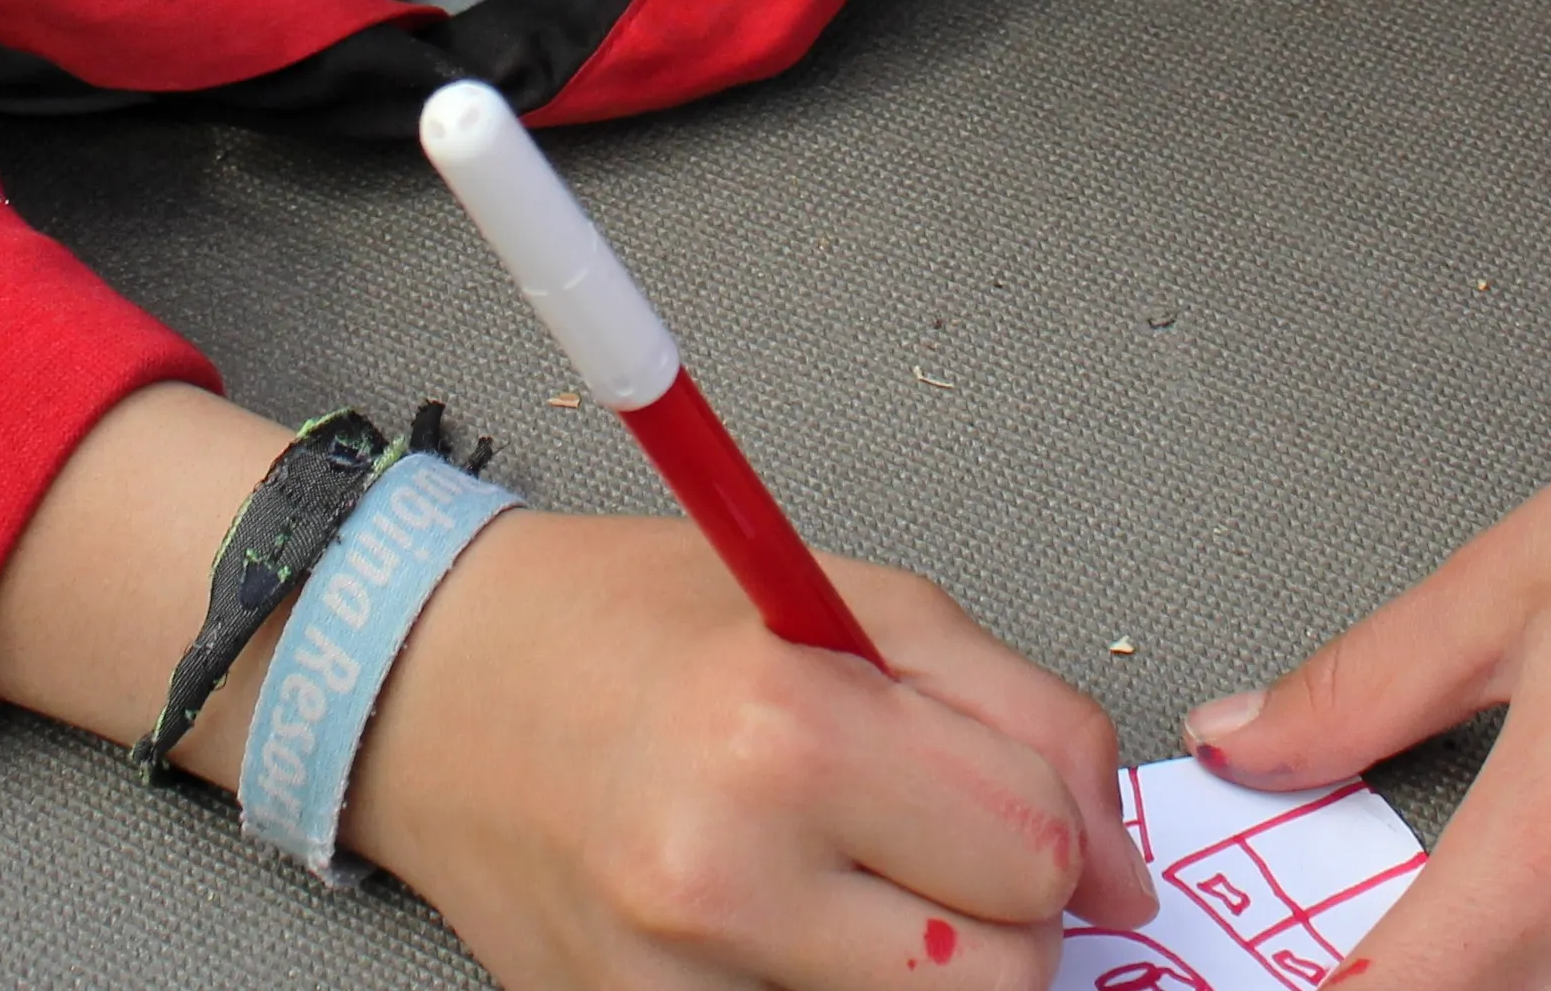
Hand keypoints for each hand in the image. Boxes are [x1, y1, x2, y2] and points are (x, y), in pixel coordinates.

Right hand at [349, 516, 1154, 988]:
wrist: (427, 683)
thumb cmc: (634, 620)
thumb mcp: (855, 599)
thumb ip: (1022, 718)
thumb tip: (1123, 873)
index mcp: (788, 733)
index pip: (1035, 861)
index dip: (1053, 834)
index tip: (1004, 804)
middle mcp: (725, 877)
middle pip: (997, 985)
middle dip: (999, 921)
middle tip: (928, 847)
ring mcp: (671, 984)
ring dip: (918, 972)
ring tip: (844, 880)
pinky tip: (775, 925)